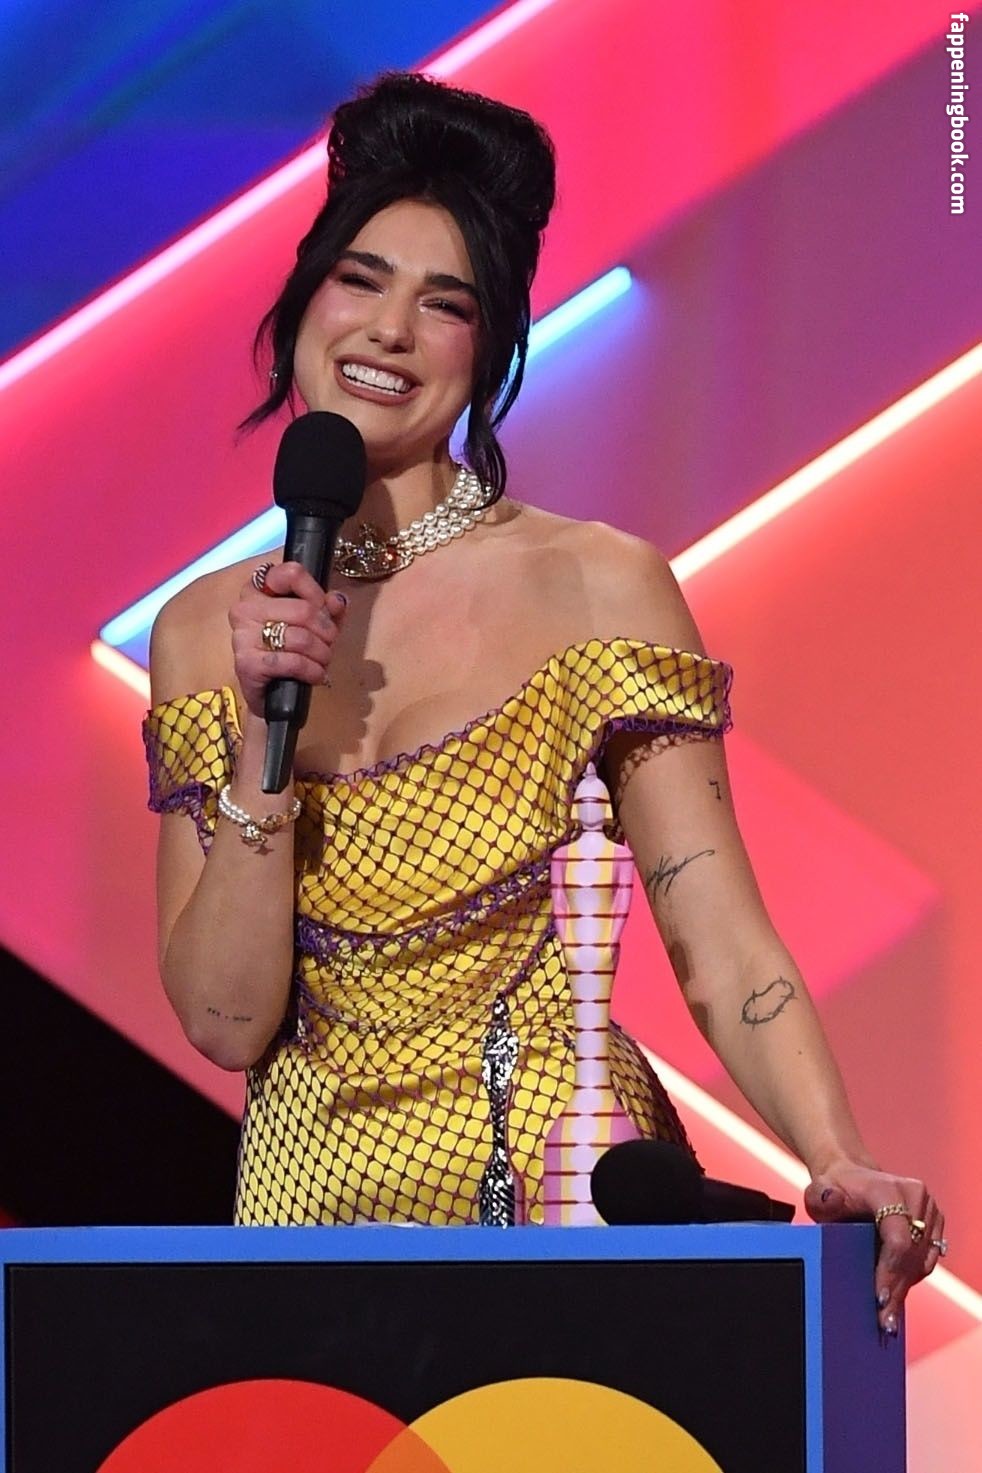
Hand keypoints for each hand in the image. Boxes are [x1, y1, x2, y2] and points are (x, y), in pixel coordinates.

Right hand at [229, 560, 348, 720]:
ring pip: (300, 637)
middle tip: (329, 644)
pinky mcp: (246, 663)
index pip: (291, 573)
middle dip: (326, 631)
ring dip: (322, 653)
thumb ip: (327, 609)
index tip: (323, 609)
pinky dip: (312, 670)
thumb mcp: (314, 625)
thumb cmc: (290, 652)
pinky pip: (292, 662)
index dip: (315, 592)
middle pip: (303, 610)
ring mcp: (242, 636)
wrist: (271, 693)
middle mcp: (245, 608)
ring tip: (323, 661)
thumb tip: (337, 600)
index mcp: (258, 589)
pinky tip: (315, 675)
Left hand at [804, 1163, 944, 1334]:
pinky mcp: (933, 1221)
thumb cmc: (833, 1188)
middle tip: (884, 1321)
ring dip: (905, 1288)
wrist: (851, 1177)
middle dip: (896, 1289)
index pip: (898, 1238)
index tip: (878, 1299)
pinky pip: (928, 1257)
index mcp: (888, 1189)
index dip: (890, 1271)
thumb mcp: (819, 1191)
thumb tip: (830, 1200)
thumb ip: (821, 1197)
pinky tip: (897, 1298)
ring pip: (923, 1259)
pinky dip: (912, 1278)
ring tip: (889, 1317)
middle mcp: (914, 1196)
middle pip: (912, 1254)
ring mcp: (928, 1208)